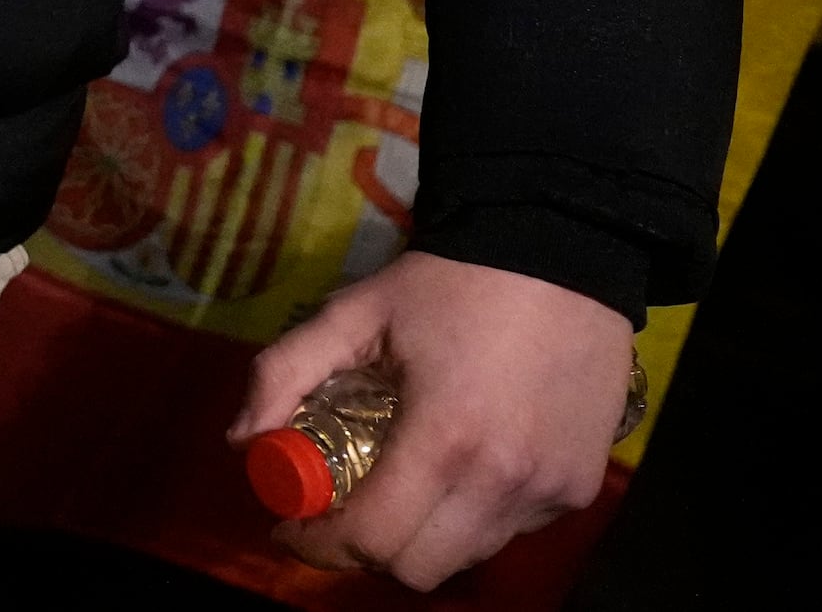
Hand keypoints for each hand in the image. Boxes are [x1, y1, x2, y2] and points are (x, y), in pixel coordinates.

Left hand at [231, 251, 638, 590]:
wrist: (561, 250)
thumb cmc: (449, 284)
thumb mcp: (353, 313)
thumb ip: (285, 372)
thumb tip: (240, 440)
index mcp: (443, 439)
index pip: (373, 541)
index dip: (319, 547)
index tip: (290, 527)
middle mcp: (503, 482)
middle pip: (420, 570)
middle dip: (369, 550)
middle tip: (344, 508)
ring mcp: (551, 491)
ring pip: (470, 555)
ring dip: (425, 536)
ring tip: (403, 483)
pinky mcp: (581, 488)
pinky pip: (513, 529)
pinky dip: (476, 517)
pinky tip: (462, 466)